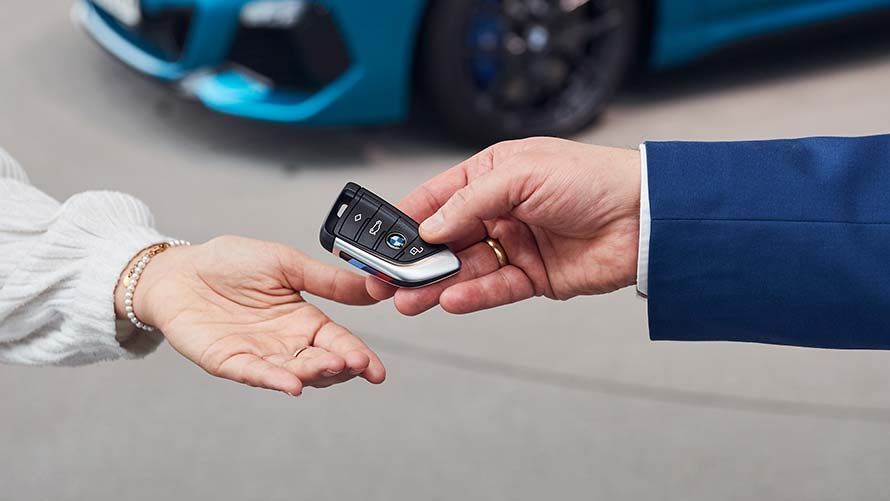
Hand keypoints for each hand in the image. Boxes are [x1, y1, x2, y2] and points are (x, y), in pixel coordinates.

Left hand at [116, 236, 384, 395]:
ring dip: (315, 373)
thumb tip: (373, 286)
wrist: (179, 269)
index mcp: (304, 320)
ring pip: (294, 372)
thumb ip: (328, 279)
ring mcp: (258, 355)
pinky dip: (275, 381)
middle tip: (357, 363)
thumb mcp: (287, 263)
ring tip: (333, 366)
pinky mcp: (228, 361)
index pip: (339, 342)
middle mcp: (286, 343)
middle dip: (342, 367)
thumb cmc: (230, 263)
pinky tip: (293, 385)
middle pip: (322, 363)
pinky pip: (255, 374)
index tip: (376, 368)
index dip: (360, 355)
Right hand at [367, 137, 640, 314]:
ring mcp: (516, 245)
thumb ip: (470, 201)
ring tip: (409, 299)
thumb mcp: (522, 174)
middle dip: (416, 261)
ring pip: (466, 268)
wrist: (647, 217)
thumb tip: (429, 227)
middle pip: (446, 239)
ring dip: (436, 285)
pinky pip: (496, 288)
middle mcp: (500, 211)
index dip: (407, 220)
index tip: (379, 241)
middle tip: (386, 281)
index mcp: (493, 176)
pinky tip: (450, 300)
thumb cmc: (592, 178)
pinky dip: (473, 295)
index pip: (438, 198)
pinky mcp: (534, 277)